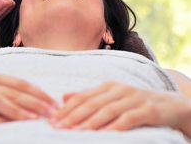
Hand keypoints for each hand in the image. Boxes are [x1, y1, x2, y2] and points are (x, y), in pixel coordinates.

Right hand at [0, 71, 56, 127]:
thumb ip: (3, 91)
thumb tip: (30, 102)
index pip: (19, 82)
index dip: (37, 92)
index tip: (53, 101)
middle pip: (12, 91)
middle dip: (34, 101)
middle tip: (51, 111)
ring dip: (19, 110)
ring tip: (35, 118)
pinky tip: (10, 125)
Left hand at [49, 81, 189, 131]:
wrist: (169, 104)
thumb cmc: (134, 103)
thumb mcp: (110, 98)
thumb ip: (89, 97)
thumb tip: (64, 96)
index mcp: (107, 86)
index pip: (82, 97)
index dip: (66, 108)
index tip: (53, 120)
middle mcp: (118, 89)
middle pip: (91, 103)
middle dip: (72, 116)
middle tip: (58, 127)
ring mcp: (133, 98)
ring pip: (107, 110)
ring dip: (90, 122)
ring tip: (75, 131)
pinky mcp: (147, 109)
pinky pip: (128, 119)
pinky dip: (114, 127)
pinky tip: (103, 135)